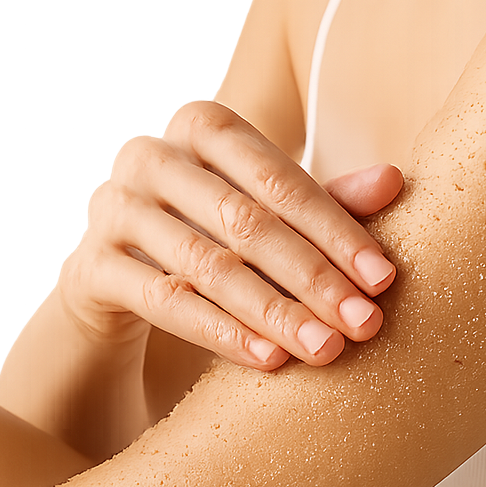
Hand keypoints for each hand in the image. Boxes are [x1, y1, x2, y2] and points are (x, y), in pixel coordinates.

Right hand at [60, 101, 402, 369]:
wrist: (114, 270)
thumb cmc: (207, 228)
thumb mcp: (263, 209)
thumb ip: (323, 199)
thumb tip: (395, 181)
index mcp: (202, 125)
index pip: (280, 179)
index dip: (337, 229)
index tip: (385, 281)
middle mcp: (150, 155)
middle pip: (245, 221)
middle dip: (312, 277)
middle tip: (363, 324)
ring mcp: (113, 207)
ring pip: (205, 264)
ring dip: (272, 312)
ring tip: (324, 350)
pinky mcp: (91, 264)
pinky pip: (162, 301)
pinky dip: (219, 333)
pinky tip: (268, 361)